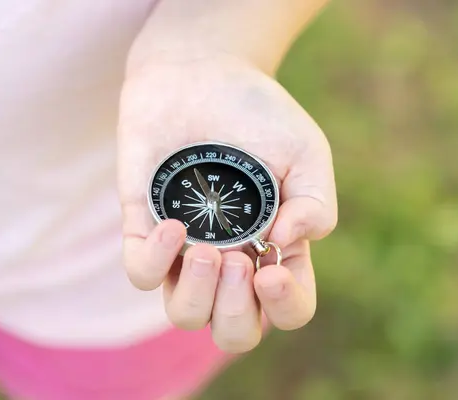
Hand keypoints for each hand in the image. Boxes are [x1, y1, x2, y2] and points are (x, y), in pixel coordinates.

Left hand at [117, 54, 336, 352]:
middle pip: (233, 331)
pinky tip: (174, 226)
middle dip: (236, 313)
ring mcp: (186, 249)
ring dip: (198, 295)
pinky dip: (155, 262)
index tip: (272, 268)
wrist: (201, 72)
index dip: (285, 306)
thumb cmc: (258, 113)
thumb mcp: (306, 152)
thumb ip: (315, 204)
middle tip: (238, 261)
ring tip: (207, 249)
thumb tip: (285, 247)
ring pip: (185, 315)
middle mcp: (232, 259)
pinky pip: (142, 275)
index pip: (287, 309)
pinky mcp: (143, 228)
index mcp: (276, 249)